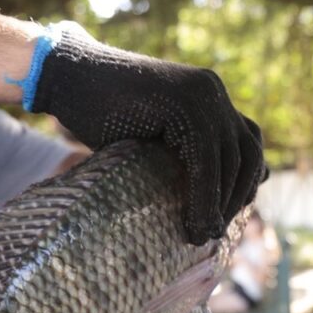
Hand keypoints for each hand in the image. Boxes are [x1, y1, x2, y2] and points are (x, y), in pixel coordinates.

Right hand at [33, 24, 266, 244]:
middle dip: (239, 195)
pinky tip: (193, 223)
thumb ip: (184, 156)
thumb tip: (216, 199)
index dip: (246, 181)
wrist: (64, 77)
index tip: (230, 212)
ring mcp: (201, 94)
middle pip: (249, 152)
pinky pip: (205, 159)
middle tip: (218, 229)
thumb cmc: (99, 113)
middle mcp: (212, 91)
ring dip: (221, 204)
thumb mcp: (154, 138)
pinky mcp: (183, 104)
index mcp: (210, 95)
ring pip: (231, 159)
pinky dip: (203, 197)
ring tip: (203, 235)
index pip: (248, 143)